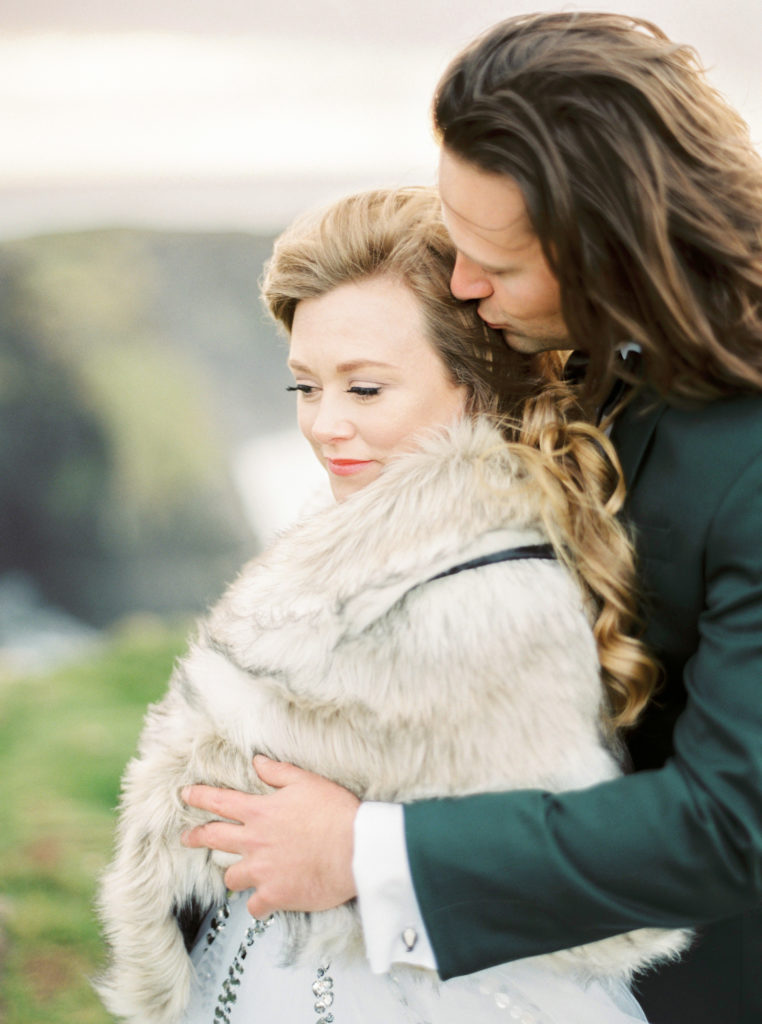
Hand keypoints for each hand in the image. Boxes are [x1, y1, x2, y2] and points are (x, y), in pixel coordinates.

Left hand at [181, 756, 359, 918]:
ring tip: (241, 874)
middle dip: (196, 837)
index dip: (199, 798)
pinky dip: (259, 905)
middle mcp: (254, 842)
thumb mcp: (307, 782)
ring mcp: (262, 871)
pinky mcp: (275, 895)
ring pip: (231, 877)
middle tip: (187, 838)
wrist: (356, 848)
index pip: (220, 802)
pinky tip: (265, 902)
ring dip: (236, 875)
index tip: (186, 796)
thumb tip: (257, 761)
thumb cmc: (335, 812)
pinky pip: (254, 907)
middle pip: (214, 839)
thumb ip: (277, 772)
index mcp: (260, 812)